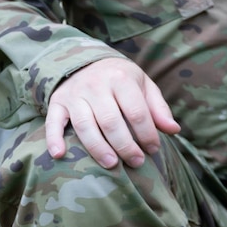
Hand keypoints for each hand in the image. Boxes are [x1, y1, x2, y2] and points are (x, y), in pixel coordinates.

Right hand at [45, 56, 180, 168]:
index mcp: (121, 78)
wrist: (86, 61)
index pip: (136, 111)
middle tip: (136, 162)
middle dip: (125, 145)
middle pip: (110, 121)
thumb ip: (158, 108)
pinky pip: (53, 121)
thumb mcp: (144, 86)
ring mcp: (74, 94)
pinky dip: (54, 138)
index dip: (147, 134)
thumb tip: (174, 130)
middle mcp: (95, 85)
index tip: (153, 149)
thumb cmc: (121, 79)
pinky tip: (59, 155)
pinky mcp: (57, 102)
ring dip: (98, 148)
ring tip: (112, 164)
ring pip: (85, 125)